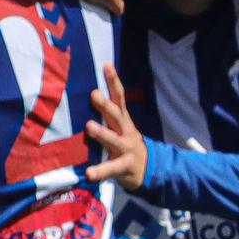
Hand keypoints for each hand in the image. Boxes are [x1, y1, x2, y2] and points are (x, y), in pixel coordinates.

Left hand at [85, 62, 147, 189]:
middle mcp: (126, 131)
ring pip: (113, 140)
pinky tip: (89, 174)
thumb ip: (109, 110)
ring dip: (102, 133)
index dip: (113, 81)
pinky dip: (99, 171)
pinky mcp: (123, 167)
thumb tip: (91, 90)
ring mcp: (125, 149)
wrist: (149, 168)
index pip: (119, 97)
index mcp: (123, 120)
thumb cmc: (126, 143)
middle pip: (116, 116)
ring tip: (90, 126)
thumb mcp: (121, 125)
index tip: (106, 65)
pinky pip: (110, 168)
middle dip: (105, 105)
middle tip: (94, 94)